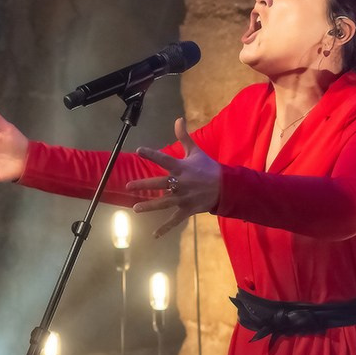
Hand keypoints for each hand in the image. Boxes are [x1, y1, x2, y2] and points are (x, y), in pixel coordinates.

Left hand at [127, 117, 220, 237]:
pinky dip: (165, 229)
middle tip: (129, 186)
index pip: (164, 159)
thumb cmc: (208, 168)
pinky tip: (154, 235)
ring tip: (135, 208)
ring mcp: (184, 198)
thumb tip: (177, 119)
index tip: (139, 150)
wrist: (226, 186)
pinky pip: (175, 220)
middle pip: (160, 184)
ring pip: (164, 203)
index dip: (152, 154)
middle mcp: (181, 183)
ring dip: (150, 206)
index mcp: (182, 167)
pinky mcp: (187, 210)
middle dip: (144, 185)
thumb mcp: (196, 151)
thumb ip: (184, 137)